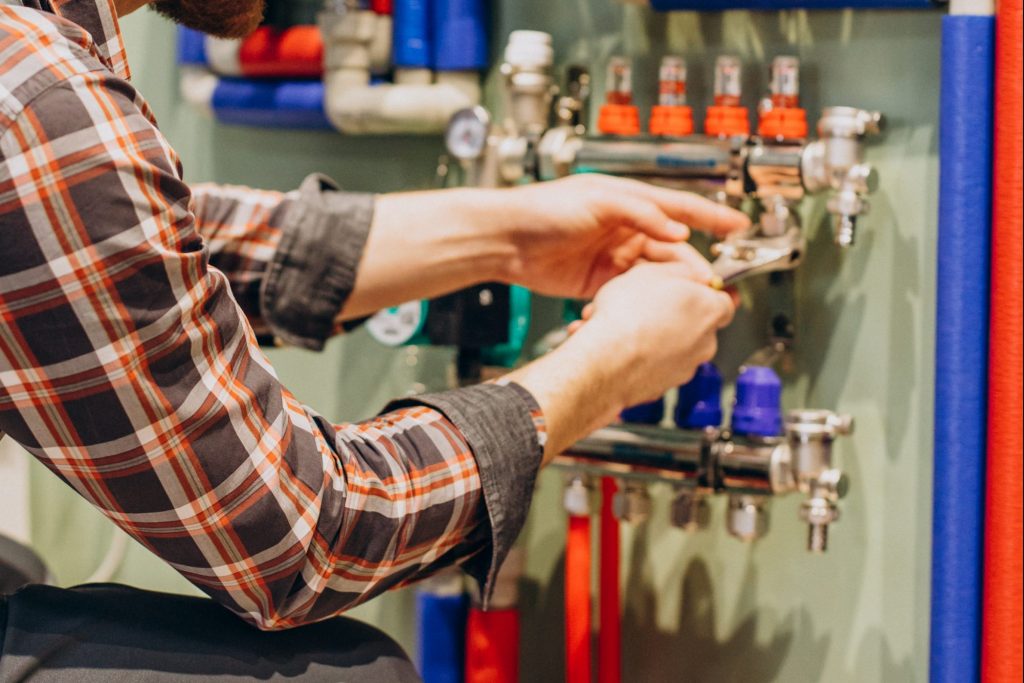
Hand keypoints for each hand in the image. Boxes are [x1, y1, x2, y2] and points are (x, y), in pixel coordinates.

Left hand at [499, 175, 748, 297]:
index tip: (739, 226)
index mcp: (630, 202)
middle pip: (672, 249)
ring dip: (670, 288)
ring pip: (655, 274)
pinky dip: (640, 302)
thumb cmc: (544, 209)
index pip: (680, 209)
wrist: (506, 239)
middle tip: (710, 284)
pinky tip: (649, 310)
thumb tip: (676, 231)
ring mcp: (613, 257)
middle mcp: (626, 229)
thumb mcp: (598, 201)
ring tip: (685, 302)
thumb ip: (640, 213)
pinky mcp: (599, 282)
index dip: (712, 218)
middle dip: (692, 267)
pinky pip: (630, 293)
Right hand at [575, 262, 734, 407]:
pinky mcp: (665, 386)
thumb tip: (688, 273)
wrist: (605, 360)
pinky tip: (620, 346)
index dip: (705, 292)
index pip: (725, 299)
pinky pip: (657, 366)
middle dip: (675, 315)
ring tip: (625, 325)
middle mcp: (705, 342)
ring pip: (674, 346)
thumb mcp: (652, 271)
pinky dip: (643, 357)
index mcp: (710, 309)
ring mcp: (686, 367)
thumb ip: (680, 270)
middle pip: (698, 324)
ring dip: (655, 336)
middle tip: (649, 304)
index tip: (691, 288)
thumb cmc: (626, 317)